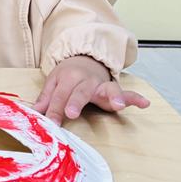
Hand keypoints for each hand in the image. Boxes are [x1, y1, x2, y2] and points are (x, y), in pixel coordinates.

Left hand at [33, 56, 149, 123]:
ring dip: (113, 97)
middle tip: (71, 113)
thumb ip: (46, 98)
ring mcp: (102, 85)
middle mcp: (86, 81)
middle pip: (80, 92)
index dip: (54, 109)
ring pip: (107, 89)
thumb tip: (35, 113)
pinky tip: (145, 103)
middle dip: (75, 102)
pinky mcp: (115, 90)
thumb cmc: (67, 75)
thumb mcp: (54, 82)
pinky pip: (127, 93)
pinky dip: (136, 98)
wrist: (86, 58)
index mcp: (68, 78)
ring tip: (118, 106)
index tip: (50, 122)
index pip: (59, 95)